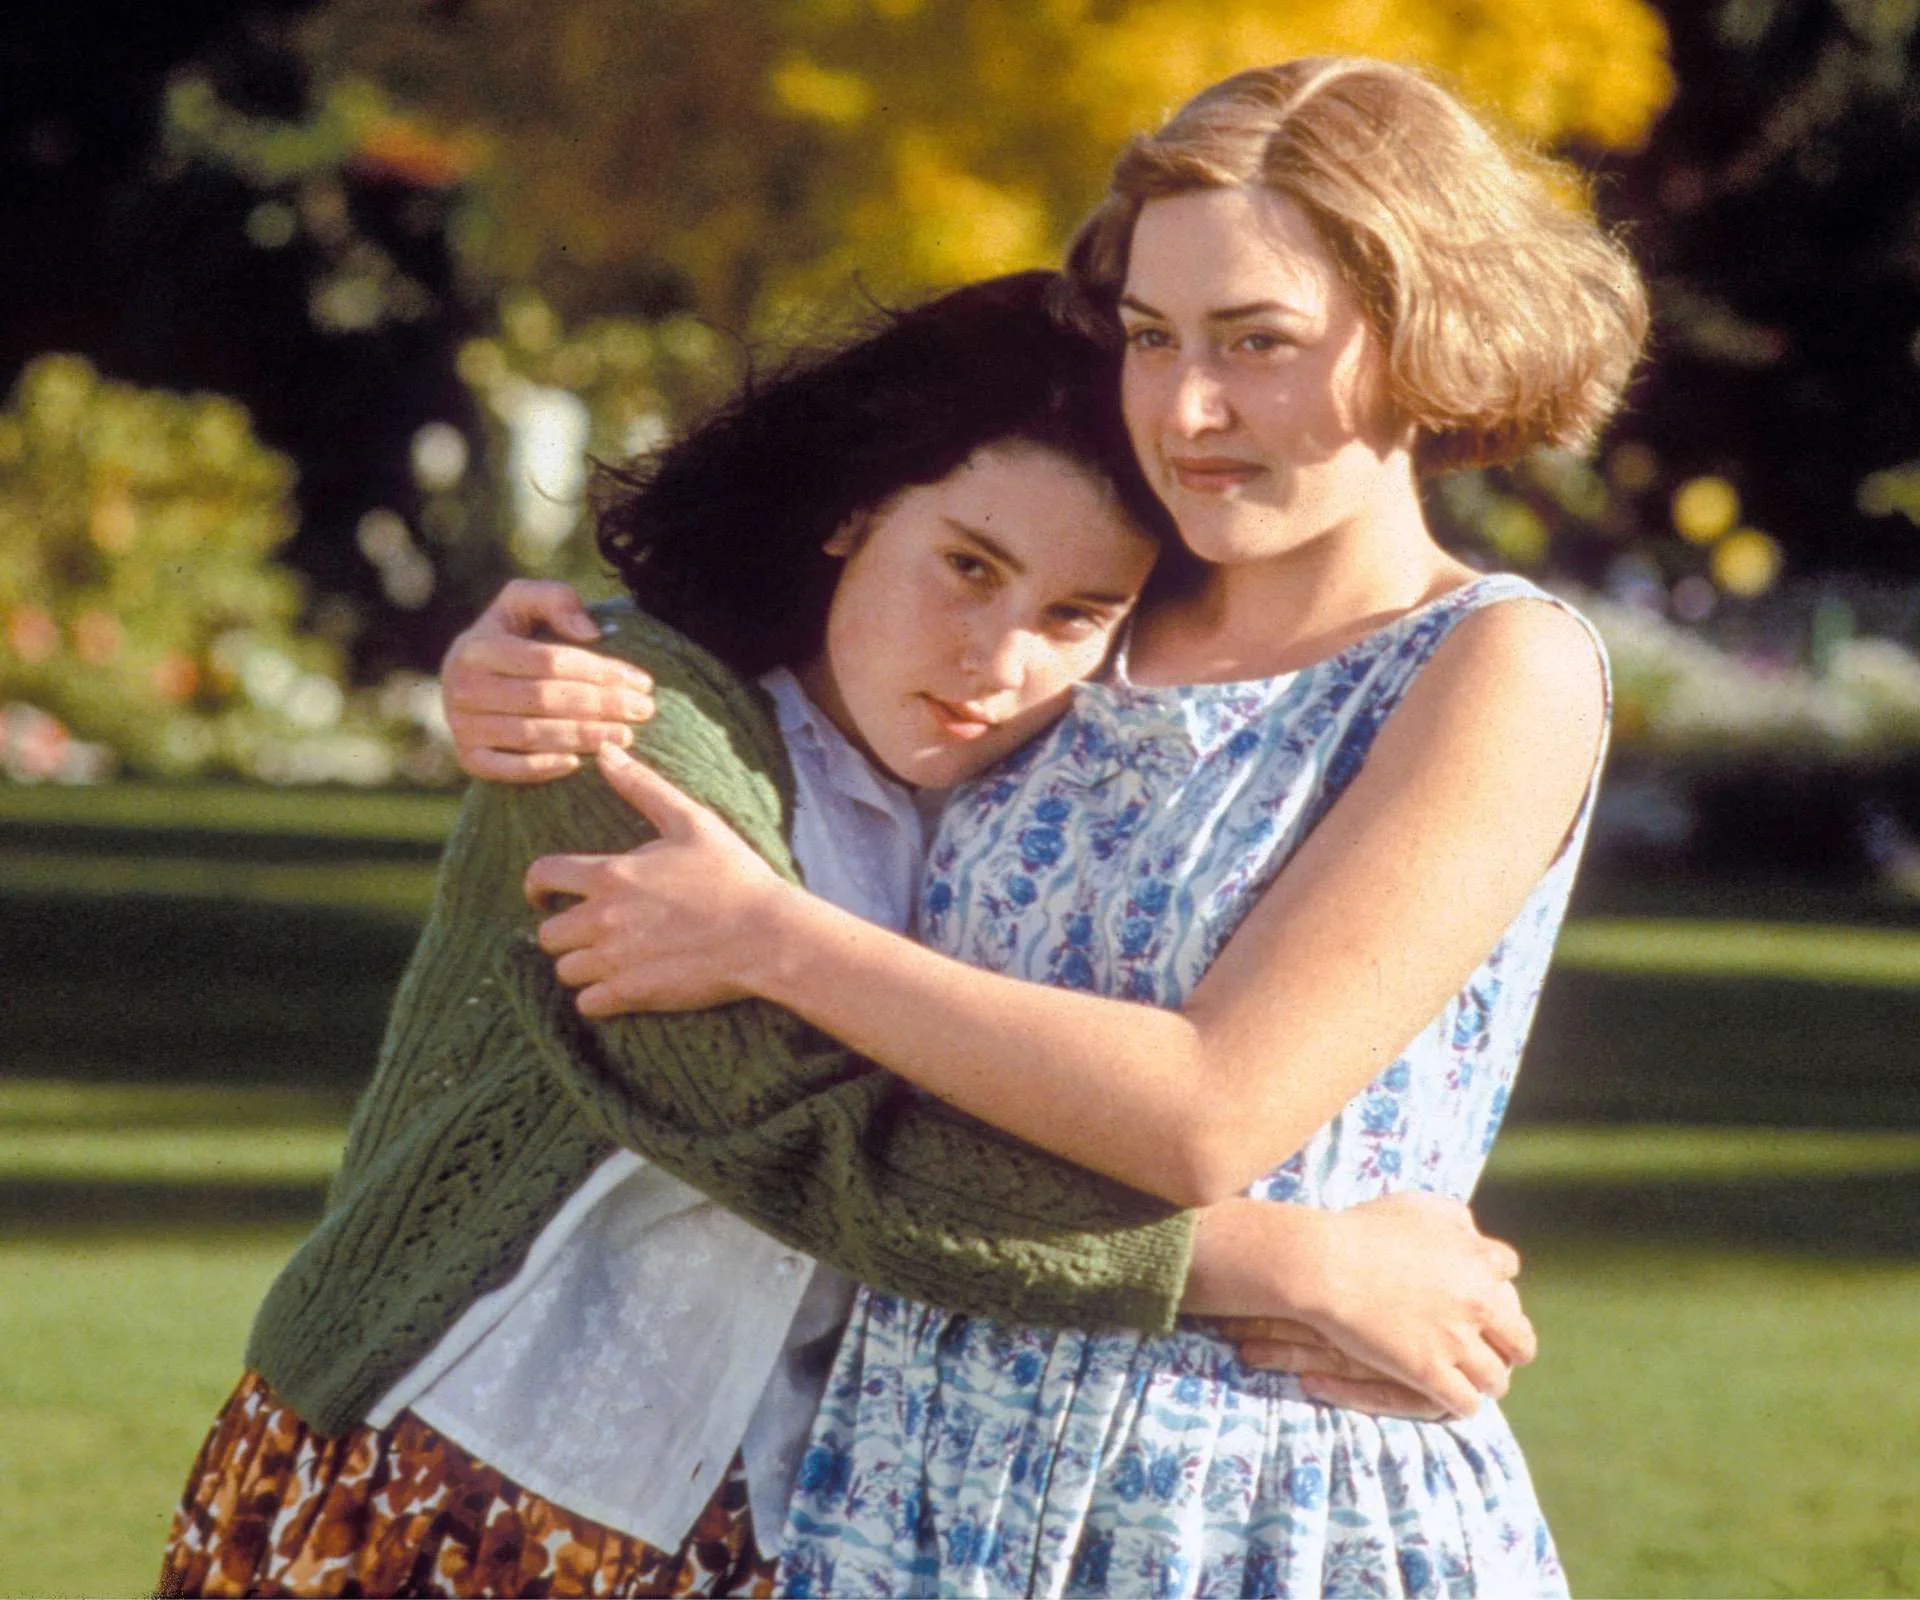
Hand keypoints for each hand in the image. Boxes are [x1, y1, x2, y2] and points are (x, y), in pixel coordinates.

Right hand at [442, 579, 656, 781]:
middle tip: (643, 711)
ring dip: (583, 737)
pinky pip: (506, 768)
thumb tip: (591, 633)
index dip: (600, 672)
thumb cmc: (511, 636)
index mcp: (477, 646)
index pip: (550, 661)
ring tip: (626, 736)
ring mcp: (461, 725)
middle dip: (602, 705)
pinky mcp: (467, 757)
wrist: (470, 677)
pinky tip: (578, 764)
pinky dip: (542, 768)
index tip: (642, 682)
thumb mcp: (526, 601)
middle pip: (545, 699)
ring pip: (531, 734)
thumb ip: (556, 600)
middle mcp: (462, 686)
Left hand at [528, 744, 789, 1013]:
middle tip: (587, 930)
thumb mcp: (691, 821)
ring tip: (607, 959)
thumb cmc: (733, 874)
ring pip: (564, 970)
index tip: (546, 894)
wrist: (765, 935)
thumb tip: (606, 751)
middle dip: (563, 930)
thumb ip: (642, 787)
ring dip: (580, 965)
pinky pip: (586, 1004)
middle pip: (547, 934)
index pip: (542, 875)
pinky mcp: (632, 994)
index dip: (537, 885)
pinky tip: (620, 986)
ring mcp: (615, 960)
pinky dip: (597, 998)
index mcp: (611, 874)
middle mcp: (603, 919)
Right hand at [1183, 1192, 1533, 1419]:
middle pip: (1520, 1339)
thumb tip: (1474, 1230)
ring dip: (1486, 1380)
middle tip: (1492, 1349)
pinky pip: (1465, 1403)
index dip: (1495, 1287)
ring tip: (1472, 1380)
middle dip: (1509, 1346)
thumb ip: (1456, 1217)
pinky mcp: (1428, 1372)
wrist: (1325, 1263)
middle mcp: (1478, 1302)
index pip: (1510, 1277)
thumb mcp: (1419, 1205)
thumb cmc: (1363, 1228)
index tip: (1479, 1297)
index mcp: (1479, 1260)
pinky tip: (1448, 1395)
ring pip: (1495, 1378)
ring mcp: (1455, 1340)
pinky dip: (1461, 1403)